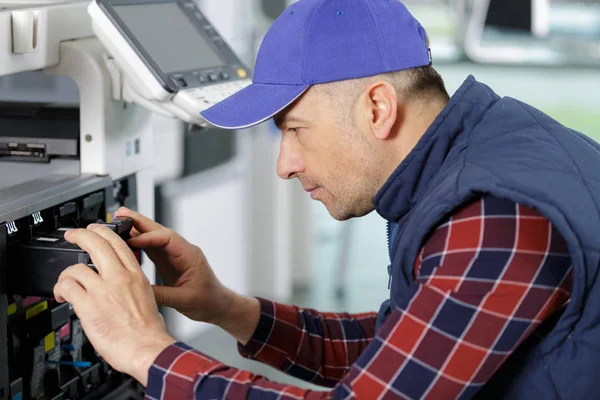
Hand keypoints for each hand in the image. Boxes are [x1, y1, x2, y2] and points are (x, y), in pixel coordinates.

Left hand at [54, 224, 175, 385]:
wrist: (148, 349)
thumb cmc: (149, 331)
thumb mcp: (147, 298)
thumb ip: (131, 287)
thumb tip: (118, 287)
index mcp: (136, 275)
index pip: (117, 243)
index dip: (102, 232)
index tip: (94, 230)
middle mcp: (120, 278)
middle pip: (97, 244)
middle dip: (81, 235)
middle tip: (73, 235)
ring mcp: (103, 290)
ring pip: (76, 267)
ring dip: (66, 274)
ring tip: (65, 284)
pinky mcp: (88, 305)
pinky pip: (67, 286)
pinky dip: (60, 289)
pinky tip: (63, 296)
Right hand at [114, 207, 232, 324]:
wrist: (218, 305)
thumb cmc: (208, 301)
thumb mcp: (184, 300)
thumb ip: (162, 295)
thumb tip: (138, 289)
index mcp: (190, 255)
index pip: (167, 238)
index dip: (148, 237)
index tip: (131, 239)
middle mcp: (183, 251)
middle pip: (160, 232)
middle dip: (140, 222)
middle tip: (121, 214)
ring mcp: (175, 255)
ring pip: (155, 238)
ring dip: (138, 230)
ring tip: (120, 222)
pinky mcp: (169, 262)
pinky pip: (153, 249)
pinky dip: (139, 243)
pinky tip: (126, 240)